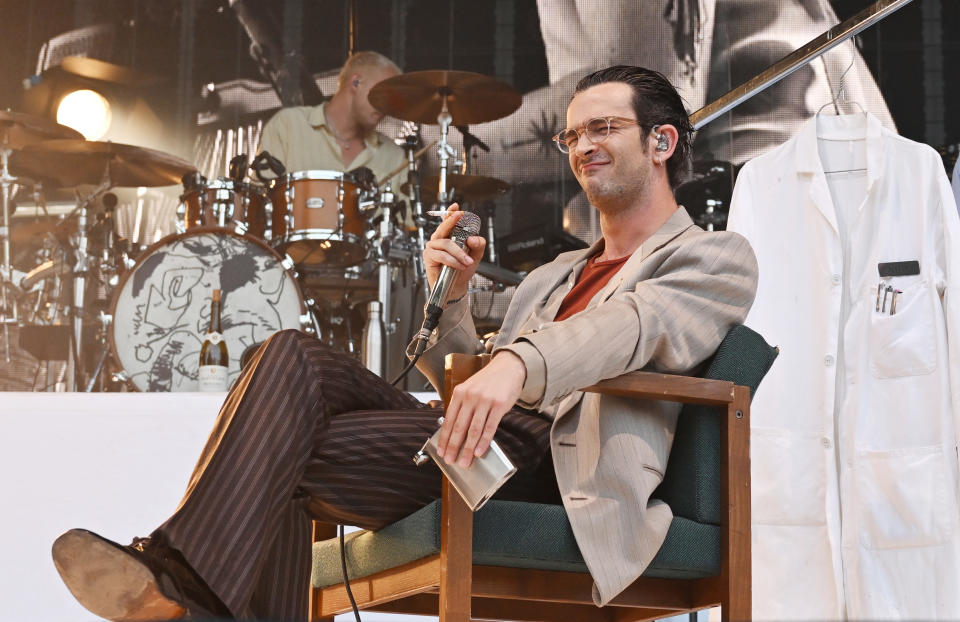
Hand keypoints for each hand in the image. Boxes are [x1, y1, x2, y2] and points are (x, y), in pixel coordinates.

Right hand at [423, 203, 485, 300]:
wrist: (456, 286)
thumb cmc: (462, 269)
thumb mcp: (475, 255)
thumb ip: (478, 245)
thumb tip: (472, 238)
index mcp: (449, 236)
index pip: (448, 221)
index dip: (450, 212)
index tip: (456, 206)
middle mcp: (439, 239)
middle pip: (444, 227)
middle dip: (452, 221)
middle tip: (460, 215)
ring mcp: (433, 247)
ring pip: (446, 244)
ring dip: (459, 253)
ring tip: (468, 261)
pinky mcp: (429, 257)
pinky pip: (442, 255)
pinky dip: (452, 261)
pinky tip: (459, 265)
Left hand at [437, 350, 526, 467]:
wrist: (507, 367)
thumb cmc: (488, 381)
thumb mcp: (469, 388)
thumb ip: (461, 406)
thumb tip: (453, 430)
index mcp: (459, 393)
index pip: (448, 420)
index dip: (444, 438)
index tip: (441, 451)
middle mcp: (470, 396)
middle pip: (459, 427)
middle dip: (454, 447)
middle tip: (451, 460)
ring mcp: (485, 401)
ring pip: (473, 430)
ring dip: (468, 448)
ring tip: (465, 461)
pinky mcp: (499, 405)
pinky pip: (489, 427)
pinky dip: (483, 441)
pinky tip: (479, 451)